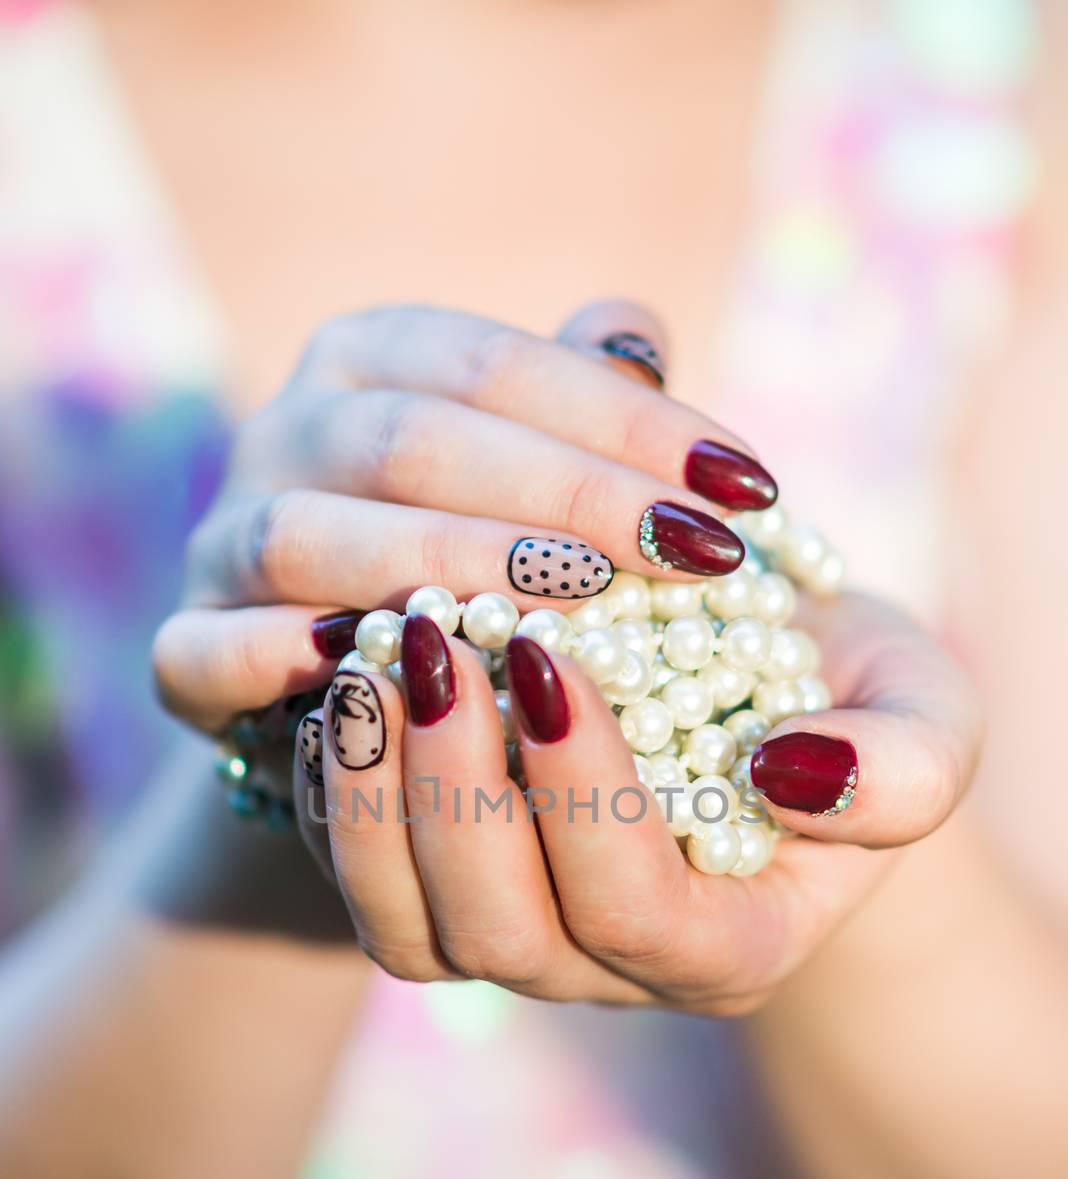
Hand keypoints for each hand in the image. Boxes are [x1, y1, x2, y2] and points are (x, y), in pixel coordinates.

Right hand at [152, 300, 770, 732]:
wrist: (353, 697)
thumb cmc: (475, 566)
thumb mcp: (536, 478)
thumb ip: (578, 405)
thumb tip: (637, 335)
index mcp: (370, 361)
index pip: (495, 364)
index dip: (625, 423)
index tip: (746, 489)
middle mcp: (285, 431)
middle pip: (411, 441)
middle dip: (564, 496)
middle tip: (691, 554)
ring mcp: (221, 539)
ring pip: (309, 535)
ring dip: (446, 568)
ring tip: (582, 610)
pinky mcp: (184, 649)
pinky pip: (208, 649)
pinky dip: (290, 660)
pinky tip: (410, 683)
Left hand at [295, 585, 981, 1008]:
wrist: (763, 705)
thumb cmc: (848, 709)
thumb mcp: (922, 722)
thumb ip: (903, 767)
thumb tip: (788, 773)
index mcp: (726, 949)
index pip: (635, 912)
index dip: (584, 797)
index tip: (552, 650)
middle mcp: (605, 972)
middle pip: (497, 934)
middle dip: (454, 789)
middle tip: (432, 638)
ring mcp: (514, 944)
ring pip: (407, 928)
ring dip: (376, 795)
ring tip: (370, 655)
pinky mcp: (442, 898)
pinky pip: (364, 884)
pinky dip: (339, 793)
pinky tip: (340, 689)